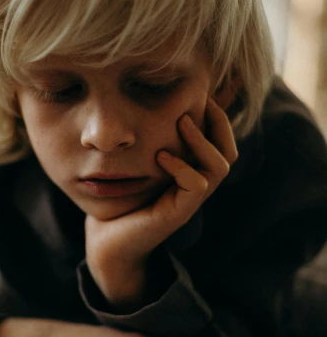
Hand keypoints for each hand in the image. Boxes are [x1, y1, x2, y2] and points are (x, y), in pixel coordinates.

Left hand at [85, 97, 237, 307]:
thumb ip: (147, 142)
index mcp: (191, 174)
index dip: (217, 118)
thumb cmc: (118, 201)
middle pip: (229, 151)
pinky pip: (196, 184)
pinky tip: (160, 156)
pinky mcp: (178, 213)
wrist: (105, 242)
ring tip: (181, 121)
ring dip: (202, 140)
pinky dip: (182, 166)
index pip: (222, 142)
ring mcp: (189, 202)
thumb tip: (143, 104)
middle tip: (199, 101)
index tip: (199, 94)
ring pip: (219, 166)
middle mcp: (196, 188)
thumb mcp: (135, 165)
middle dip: (219, 123)